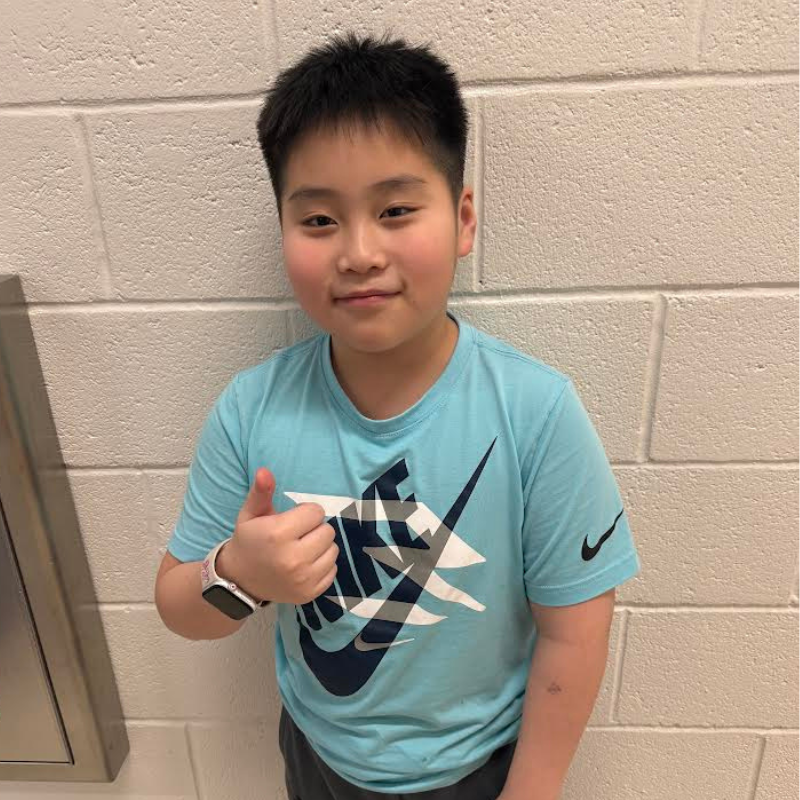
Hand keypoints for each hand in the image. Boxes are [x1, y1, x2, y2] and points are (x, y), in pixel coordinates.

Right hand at [217, 467, 337, 603]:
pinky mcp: (310, 593)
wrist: (239, 580)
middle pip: (327, 531)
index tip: (292, 520)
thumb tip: (265, 471)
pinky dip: (322, 565)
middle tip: (297, 535)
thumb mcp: (250, 514)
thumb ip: (261, 492)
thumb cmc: (248, 541)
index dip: (305, 513)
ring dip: (320, 546)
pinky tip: (305, 565)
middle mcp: (293, 558)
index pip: (315, 512)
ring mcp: (303, 579)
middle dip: (314, 529)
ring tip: (302, 548)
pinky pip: (333, 569)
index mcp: (278, 534)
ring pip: (333, 550)